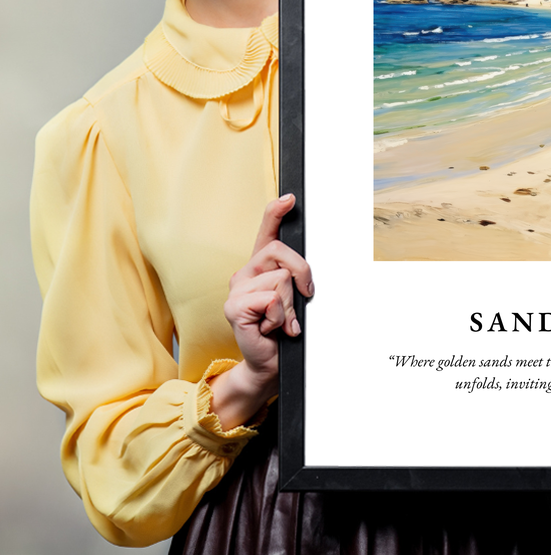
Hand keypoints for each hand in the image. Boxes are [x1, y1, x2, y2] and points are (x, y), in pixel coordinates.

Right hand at [209, 194, 313, 428]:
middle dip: (302, 274)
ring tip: (281, 321)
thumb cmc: (283, 331)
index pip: (266, 232)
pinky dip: (280, 317)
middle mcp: (245, 273)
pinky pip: (271, 299)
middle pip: (281, 252)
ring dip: (290, 305)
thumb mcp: (294, 299)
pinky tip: (271, 329)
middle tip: (303, 298)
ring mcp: (236, 289)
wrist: (269, 364)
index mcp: (260, 267)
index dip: (276, 212)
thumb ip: (295, 279)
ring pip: (281, 279)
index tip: (290, 198)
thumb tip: (305, 270)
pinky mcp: (234, 307)